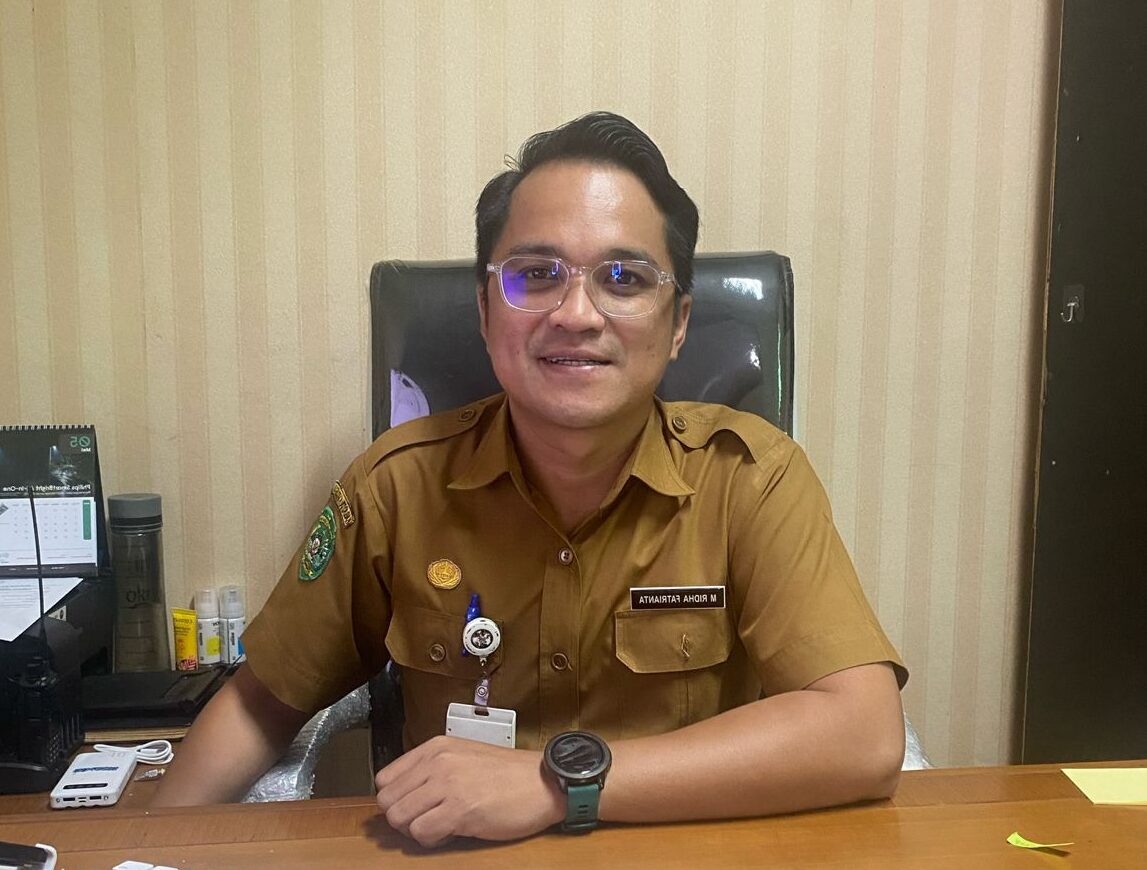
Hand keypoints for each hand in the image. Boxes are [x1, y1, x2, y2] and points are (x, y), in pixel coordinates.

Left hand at [374, 735, 564, 846]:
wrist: (544, 782)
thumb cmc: (509, 774)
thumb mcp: (464, 756)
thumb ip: (433, 769)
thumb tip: (404, 794)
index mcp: (436, 747)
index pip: (385, 778)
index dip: (395, 799)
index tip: (411, 807)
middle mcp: (438, 762)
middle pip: (387, 801)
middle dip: (403, 818)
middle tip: (425, 821)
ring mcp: (448, 784)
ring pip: (399, 818)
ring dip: (415, 830)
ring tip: (438, 826)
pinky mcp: (460, 809)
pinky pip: (422, 833)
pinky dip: (431, 840)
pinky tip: (450, 833)